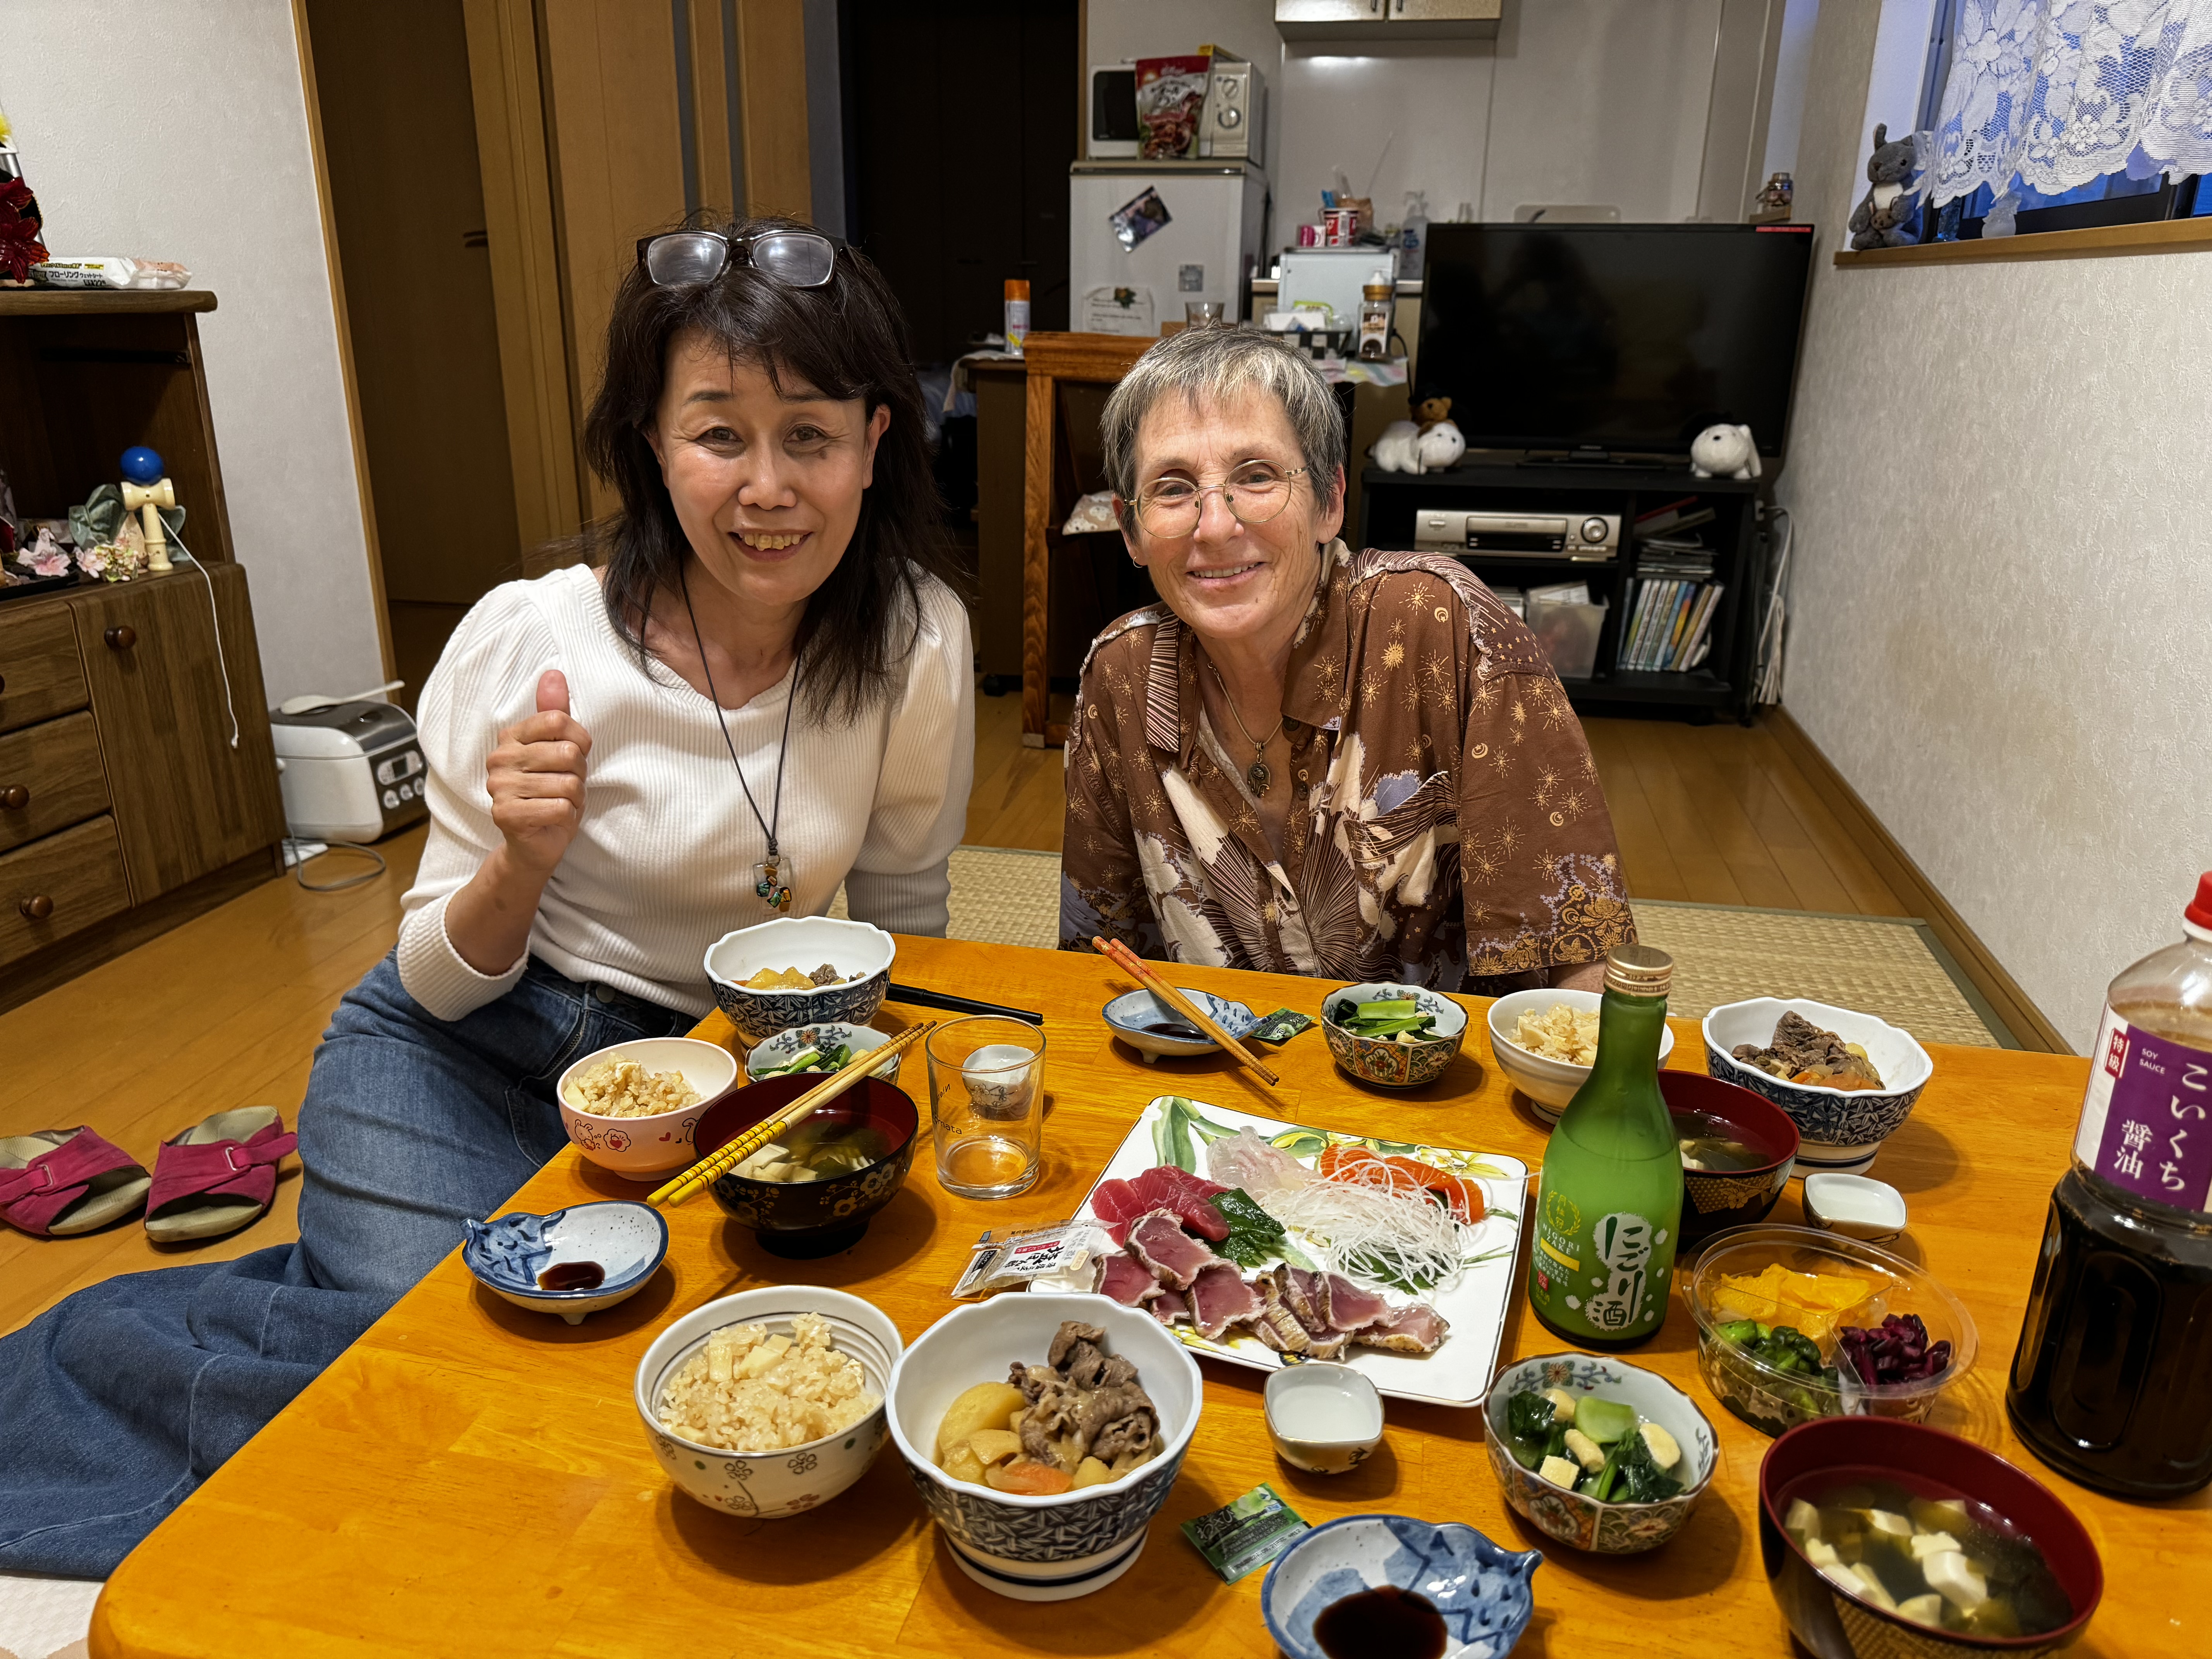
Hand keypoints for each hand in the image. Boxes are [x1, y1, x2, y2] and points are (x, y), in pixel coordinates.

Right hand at [486, 670, 590, 877]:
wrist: (534, 843)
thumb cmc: (550, 793)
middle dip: (578, 774)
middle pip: (566, 753)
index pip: (557, 720)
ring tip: (560, 802)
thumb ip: (554, 713)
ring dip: (574, 798)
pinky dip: (567, 815)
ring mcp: (499, 788)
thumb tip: (553, 674)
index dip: (579, 741)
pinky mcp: (506, 815)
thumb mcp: (557, 749)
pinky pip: (560, 807)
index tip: (575, 755)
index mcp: (511, 737)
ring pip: (567, 783)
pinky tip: (554, 818)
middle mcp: (499, 759)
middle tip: (566, 786)